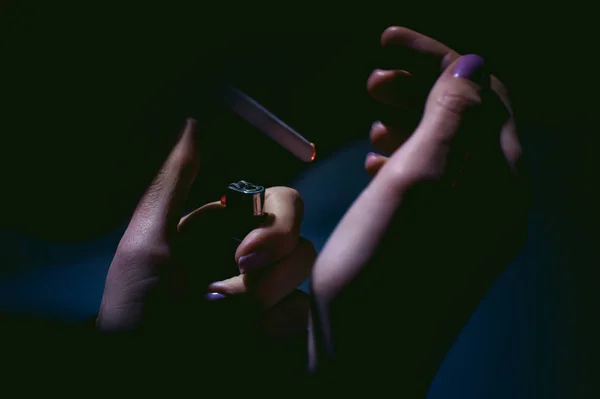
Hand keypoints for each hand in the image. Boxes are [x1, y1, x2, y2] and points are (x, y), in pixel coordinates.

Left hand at [97, 119, 314, 373]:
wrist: (145, 376)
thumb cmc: (134, 315)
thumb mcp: (146, 245)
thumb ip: (173, 183)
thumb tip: (192, 123)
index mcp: (226, 231)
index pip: (280, 204)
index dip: (276, 226)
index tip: (245, 257)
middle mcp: (253, 259)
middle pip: (301, 242)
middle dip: (269, 272)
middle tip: (223, 298)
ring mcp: (269, 296)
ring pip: (305, 279)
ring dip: (258, 306)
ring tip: (215, 326)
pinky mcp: (278, 330)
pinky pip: (302, 317)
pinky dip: (271, 331)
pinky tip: (241, 342)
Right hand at [310, 28, 527, 392]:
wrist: (364, 360)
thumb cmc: (383, 273)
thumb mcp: (415, 183)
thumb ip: (450, 119)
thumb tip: (471, 65)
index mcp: (500, 182)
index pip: (486, 93)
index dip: (438, 57)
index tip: (387, 42)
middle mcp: (494, 202)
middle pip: (469, 120)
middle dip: (422, 88)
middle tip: (372, 82)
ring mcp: (468, 226)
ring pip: (448, 153)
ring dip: (413, 123)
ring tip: (373, 119)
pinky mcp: (440, 244)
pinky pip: (434, 185)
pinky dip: (407, 161)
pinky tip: (377, 162)